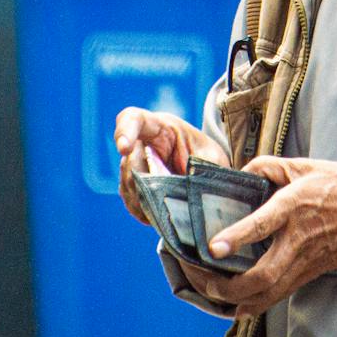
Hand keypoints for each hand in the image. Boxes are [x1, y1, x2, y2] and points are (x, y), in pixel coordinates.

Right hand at [112, 107, 226, 226]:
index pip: (135, 119)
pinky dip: (140, 209)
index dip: (125, 131)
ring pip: (127, 181)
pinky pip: (129, 197)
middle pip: (129, 159)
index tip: (124, 148)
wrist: (207, 170)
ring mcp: (136, 163)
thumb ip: (201, 168)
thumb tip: (189, 186)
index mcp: (162, 127)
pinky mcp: (134, 184)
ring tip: (162, 212)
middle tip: (161, 197)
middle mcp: (143, 143)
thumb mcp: (212, 158)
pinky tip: (155, 217)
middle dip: (142, 180)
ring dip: (142, 198)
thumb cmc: (208, 157)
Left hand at [206, 157, 336, 317]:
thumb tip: (243, 172)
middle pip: (260, 276)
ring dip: (235, 299)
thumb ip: (270, 167)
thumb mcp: (306, 165)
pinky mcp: (309, 274)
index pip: (262, 225)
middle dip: (226, 285)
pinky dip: (253, 304)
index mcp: (294, 207)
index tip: (213, 247)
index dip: (236, 237)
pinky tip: (236, 305)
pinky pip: (277, 296)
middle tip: (201, 277)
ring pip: (266, 294)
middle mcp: (297, 240)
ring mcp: (304, 262)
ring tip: (210, 292)